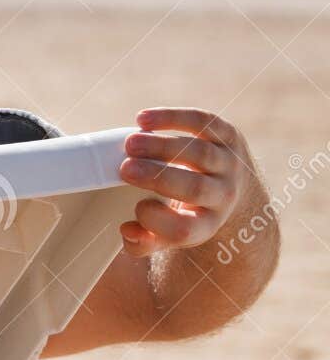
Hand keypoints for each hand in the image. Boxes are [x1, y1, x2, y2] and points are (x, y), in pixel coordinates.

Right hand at [118, 108, 245, 256]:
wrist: (236, 188)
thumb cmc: (187, 211)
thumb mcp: (169, 232)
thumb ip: (144, 240)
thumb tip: (127, 230)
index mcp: (206, 224)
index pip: (185, 228)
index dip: (156, 220)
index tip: (135, 209)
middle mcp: (224, 195)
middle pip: (195, 188)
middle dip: (158, 177)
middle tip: (124, 169)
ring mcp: (229, 163)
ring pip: (200, 153)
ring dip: (162, 146)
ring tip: (129, 143)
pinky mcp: (227, 135)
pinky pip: (203, 123)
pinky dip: (173, 118)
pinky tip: (142, 119)